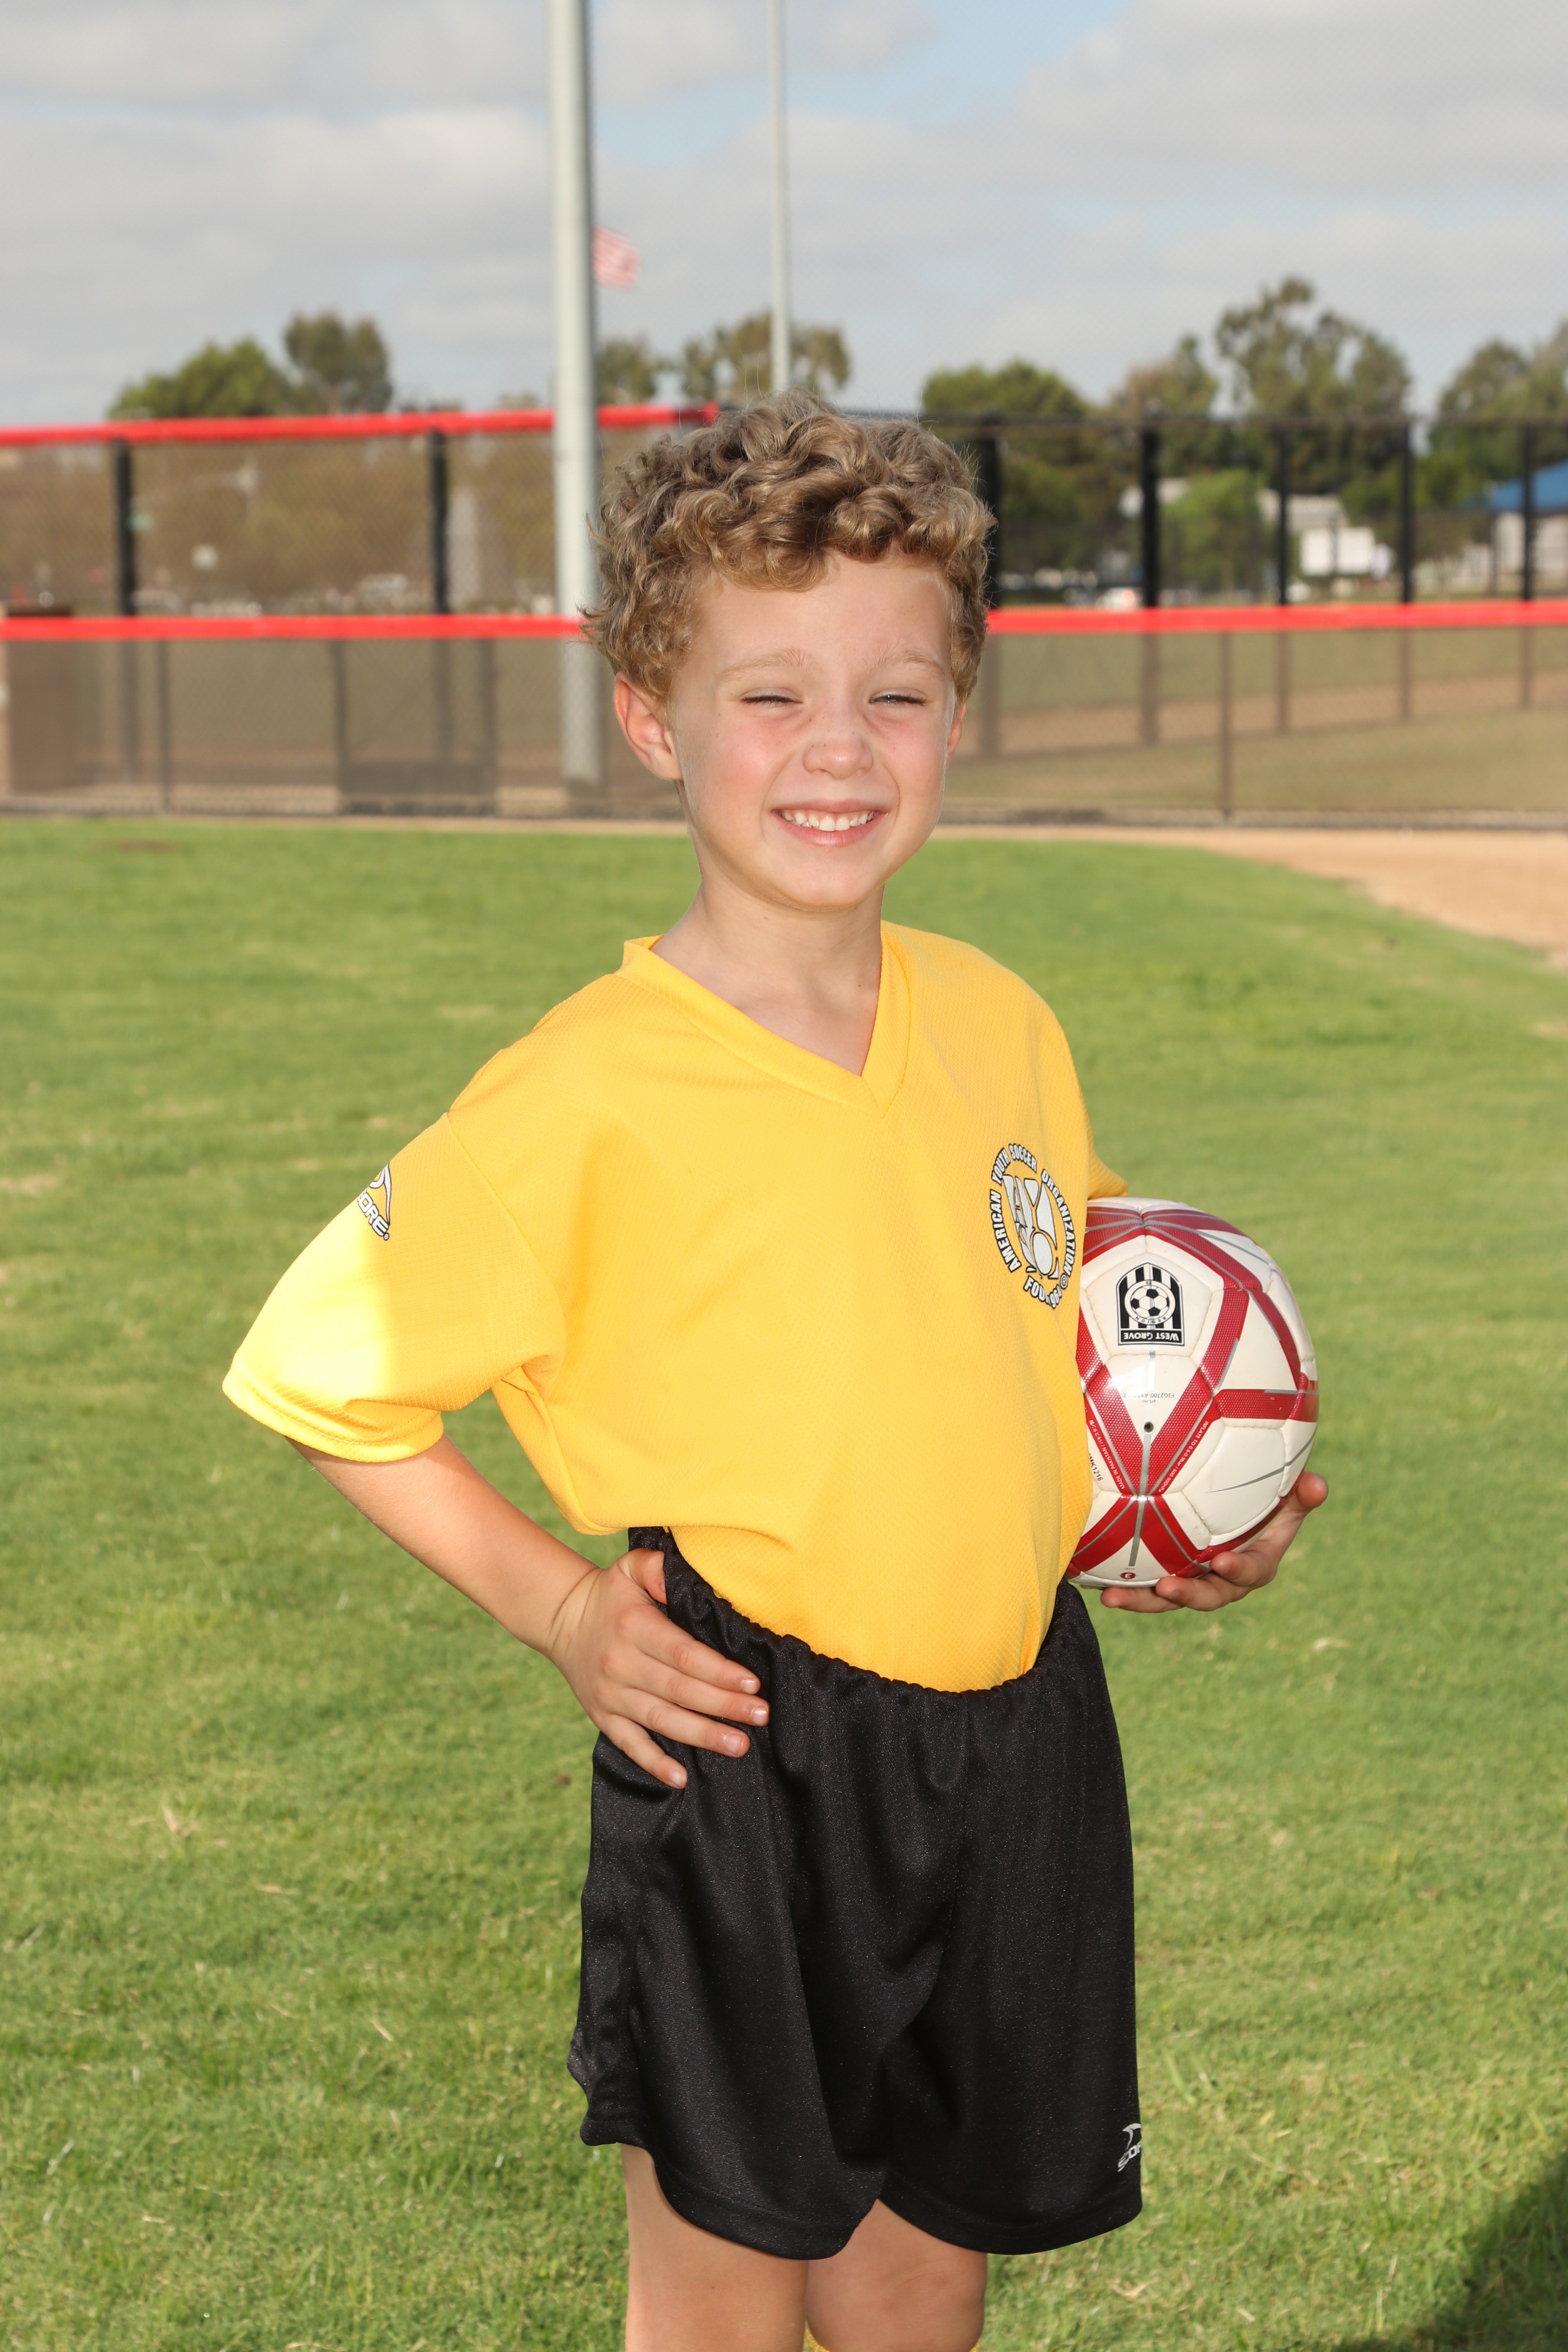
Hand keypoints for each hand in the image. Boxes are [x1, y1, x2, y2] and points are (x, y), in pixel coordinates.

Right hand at [546, 1547, 769, 1787]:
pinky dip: (654, 1763)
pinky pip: (630, 1744)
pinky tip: (681, 1778)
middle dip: (723, 1706)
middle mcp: (622, 1664)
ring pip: (661, 1720)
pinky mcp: (603, 1717)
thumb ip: (655, 1567)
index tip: (751, 1684)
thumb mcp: (629, 1568)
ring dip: (702, 1735)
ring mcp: (611, 1695)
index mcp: (634, 1628)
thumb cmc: (610, 1596)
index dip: (718, 1672)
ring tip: (739, 1745)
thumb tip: (676, 1579)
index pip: (683, 1654)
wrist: (561, 1621)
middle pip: (679, 1690)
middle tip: (760, 1717)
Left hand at [1098, 1470, 1327, 1614]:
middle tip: (1166, 1587)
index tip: (1224, 1561)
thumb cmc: (1262, 1500)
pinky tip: (1088, 1579)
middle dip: (1186, 1595)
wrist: (1228, 1506)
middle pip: (1205, 1597)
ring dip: (1142, 1599)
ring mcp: (1190, 1579)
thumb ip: (1300, 1494)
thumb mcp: (1286, 1497)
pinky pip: (1142, 1584)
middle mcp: (1220, 1580)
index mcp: (1252, 1565)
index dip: (1239, 1571)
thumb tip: (1319, 1484)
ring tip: (1113, 1596)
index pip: (1250, 1573)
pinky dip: (1120, 1584)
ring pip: (1166, 1598)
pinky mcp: (1162, 1575)